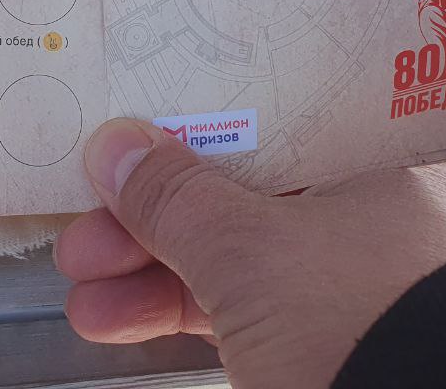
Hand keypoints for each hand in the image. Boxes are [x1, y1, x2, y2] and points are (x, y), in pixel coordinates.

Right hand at [54, 119, 445, 388]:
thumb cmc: (362, 317)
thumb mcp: (252, 251)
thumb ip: (175, 197)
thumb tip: (114, 147)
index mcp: (365, 152)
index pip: (261, 111)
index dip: (182, 120)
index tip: (118, 134)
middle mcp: (363, 202)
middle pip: (235, 185)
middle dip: (148, 211)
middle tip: (80, 229)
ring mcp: (347, 272)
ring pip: (233, 250)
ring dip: (150, 268)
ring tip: (80, 291)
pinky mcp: (330, 333)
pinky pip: (244, 304)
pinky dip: (182, 310)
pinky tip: (117, 319)